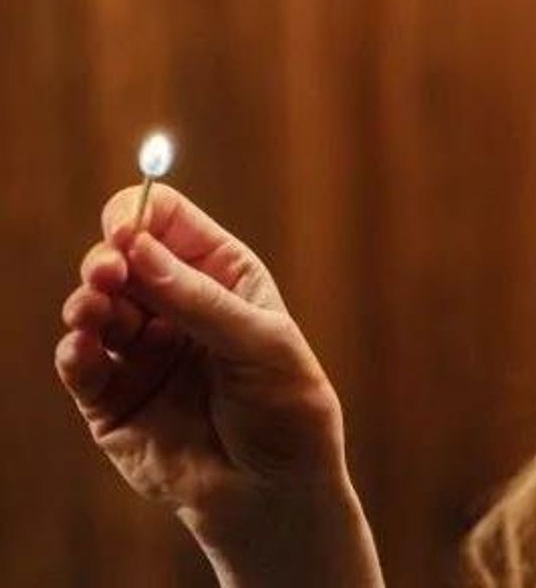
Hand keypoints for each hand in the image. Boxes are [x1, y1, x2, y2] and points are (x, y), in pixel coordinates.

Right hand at [53, 184, 381, 586]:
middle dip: (108, 259)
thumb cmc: (287, 411)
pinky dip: (74, 350)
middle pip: (123, 259)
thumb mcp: (263, 346)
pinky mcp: (112, 398)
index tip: (124, 227)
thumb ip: (201, 301)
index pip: (170, 223)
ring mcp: (142, 350)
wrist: (274, 493)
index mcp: (223, 277)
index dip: (141, 215)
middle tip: (106, 271)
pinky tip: (82, 347)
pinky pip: (80, 363)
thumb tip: (138, 248)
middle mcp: (177, 306)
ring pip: (96, 306)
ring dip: (88, 301)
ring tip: (93, 309)